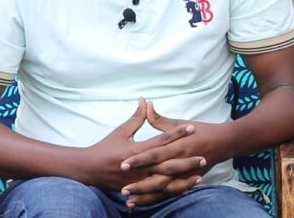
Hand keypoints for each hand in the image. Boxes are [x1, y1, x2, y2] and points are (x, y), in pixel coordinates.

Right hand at [81, 98, 199, 190]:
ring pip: (166, 181)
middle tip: (203, 155)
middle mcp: (140, 167)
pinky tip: (185, 188)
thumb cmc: (106, 147)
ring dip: (183, 178)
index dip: (177, 133)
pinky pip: (159, 192)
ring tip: (199, 174)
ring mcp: (140, 181)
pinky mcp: (139, 190)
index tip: (191, 127)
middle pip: (168, 164)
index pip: (161, 140)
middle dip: (187, 160)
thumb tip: (145, 100)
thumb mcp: (121, 131)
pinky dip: (173, 190)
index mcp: (137, 150)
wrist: (90, 169)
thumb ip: (136, 117)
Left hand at [121, 101, 234, 206]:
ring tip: (129, 200)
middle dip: (140, 183)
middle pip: (157, 175)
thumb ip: (160, 119)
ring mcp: (185, 174)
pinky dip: (158, 198)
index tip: (123, 163)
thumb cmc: (199, 130)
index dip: (139, 159)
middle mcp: (181, 162)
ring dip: (146, 195)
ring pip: (163, 188)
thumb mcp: (180, 122)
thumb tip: (146, 105)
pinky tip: (145, 202)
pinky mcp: (188, 181)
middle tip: (122, 188)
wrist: (223, 143)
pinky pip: (171, 193)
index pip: (155, 154)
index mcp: (178, 145)